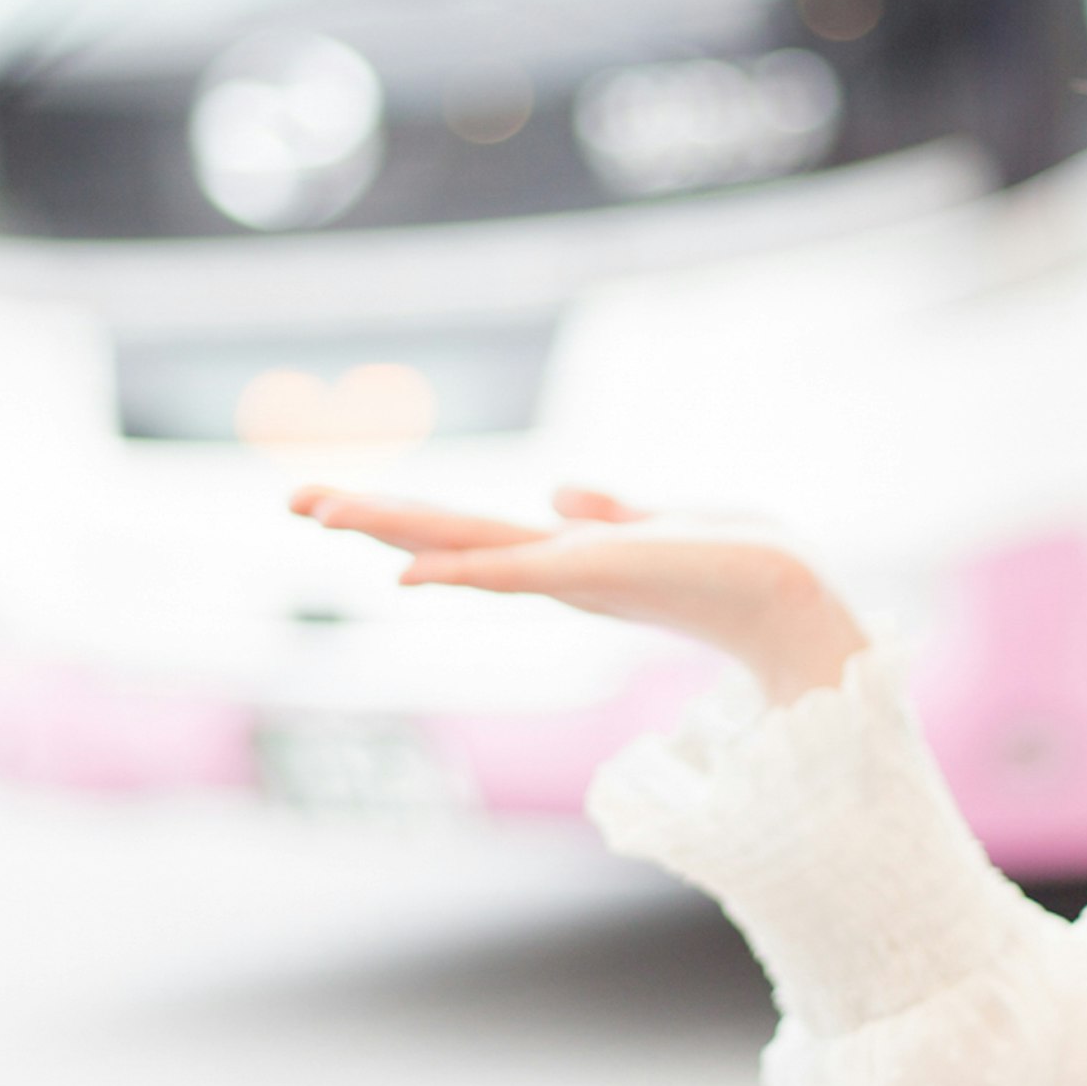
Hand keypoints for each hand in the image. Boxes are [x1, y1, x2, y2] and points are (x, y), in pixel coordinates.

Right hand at [286, 482, 870, 706]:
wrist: (794, 596)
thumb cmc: (739, 566)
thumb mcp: (660, 526)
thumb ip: (607, 512)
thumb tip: (556, 489)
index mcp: (563, 559)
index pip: (466, 533)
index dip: (404, 518)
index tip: (338, 503)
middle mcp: (553, 572)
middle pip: (443, 539)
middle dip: (369, 517)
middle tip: (292, 498)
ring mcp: (567, 578)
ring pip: (459, 550)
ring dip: (389, 530)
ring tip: (318, 510)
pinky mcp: (594, 578)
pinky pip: (512, 576)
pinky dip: (459, 576)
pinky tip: (405, 575)